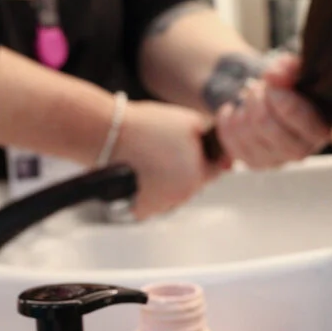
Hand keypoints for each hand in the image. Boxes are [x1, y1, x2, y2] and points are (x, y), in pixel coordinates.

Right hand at [113, 101, 226, 218]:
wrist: (108, 134)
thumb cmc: (145, 127)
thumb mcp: (190, 121)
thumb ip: (211, 137)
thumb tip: (223, 150)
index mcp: (197, 176)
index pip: (215, 170)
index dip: (205, 156)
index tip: (192, 147)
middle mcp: (181, 196)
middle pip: (193, 183)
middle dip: (186, 169)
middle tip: (168, 150)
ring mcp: (159, 206)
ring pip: (173, 194)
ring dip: (168, 182)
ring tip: (151, 160)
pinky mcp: (139, 209)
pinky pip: (152, 203)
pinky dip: (149, 191)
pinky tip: (141, 173)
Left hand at [215, 54, 329, 168]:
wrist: (274, 105)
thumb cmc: (290, 89)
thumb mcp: (294, 72)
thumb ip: (290, 69)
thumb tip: (274, 75)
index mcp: (318, 130)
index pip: (292, 112)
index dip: (276, 91)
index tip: (270, 78)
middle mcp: (299, 152)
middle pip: (263, 123)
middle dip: (256, 99)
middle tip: (258, 87)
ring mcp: (274, 161)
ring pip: (244, 131)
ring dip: (243, 108)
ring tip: (251, 98)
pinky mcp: (253, 163)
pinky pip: (229, 139)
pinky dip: (227, 119)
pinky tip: (236, 111)